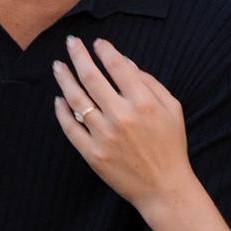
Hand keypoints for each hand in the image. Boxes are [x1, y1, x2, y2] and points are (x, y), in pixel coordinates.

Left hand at [53, 37, 193, 214]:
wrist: (164, 187)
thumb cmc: (171, 145)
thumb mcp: (172, 108)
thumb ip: (150, 82)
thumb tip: (125, 62)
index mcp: (143, 102)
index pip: (118, 67)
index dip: (105, 51)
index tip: (98, 43)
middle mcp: (121, 116)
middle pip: (92, 78)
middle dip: (79, 56)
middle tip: (71, 42)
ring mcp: (104, 135)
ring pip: (77, 100)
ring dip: (65, 79)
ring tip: (58, 66)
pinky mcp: (93, 154)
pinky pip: (71, 128)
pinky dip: (62, 112)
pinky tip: (58, 99)